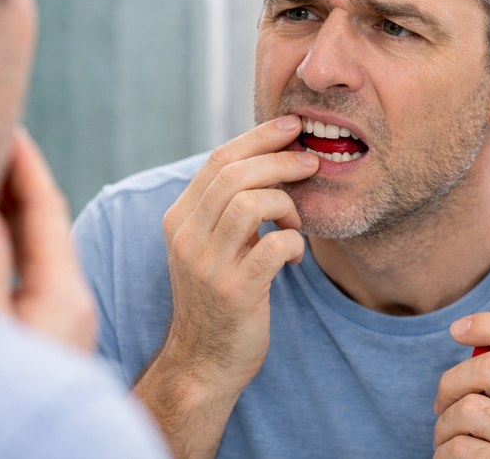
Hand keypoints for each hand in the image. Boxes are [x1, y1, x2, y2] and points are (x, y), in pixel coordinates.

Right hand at [0, 127, 96, 352]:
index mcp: (63, 293)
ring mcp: (65, 317)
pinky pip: (32, 268)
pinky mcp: (51, 333)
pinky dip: (11, 241)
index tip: (8, 128)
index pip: (46, 211)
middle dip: (20, 182)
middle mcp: (72, 299)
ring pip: (40, 247)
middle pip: (47, 224)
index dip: (27, 167)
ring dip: (14, 212)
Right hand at [135, 115, 317, 458]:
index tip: (292, 126)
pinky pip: (272, 246)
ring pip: (249, 203)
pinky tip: (294, 254)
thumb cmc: (218, 296)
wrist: (204, 361)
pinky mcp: (234, 291)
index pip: (218, 160)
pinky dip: (293, 242)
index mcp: (179, 219)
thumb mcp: (210, 246)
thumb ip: (226, 207)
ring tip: (295, 219)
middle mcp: (186, 237)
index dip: (258, 137)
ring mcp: (207, 265)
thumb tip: (268, 159)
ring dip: (285, 203)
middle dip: (280, 160)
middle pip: (234, 174)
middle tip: (310, 163)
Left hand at [433, 313, 489, 457]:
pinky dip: (445, 452)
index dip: (488, 324)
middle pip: (489, 367)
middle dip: (451, 382)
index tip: (456, 329)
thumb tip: (470, 331)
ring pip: (468, 410)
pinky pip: (461, 449)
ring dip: (444, 424)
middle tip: (442, 402)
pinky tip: (454, 458)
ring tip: (449, 437)